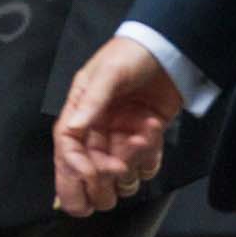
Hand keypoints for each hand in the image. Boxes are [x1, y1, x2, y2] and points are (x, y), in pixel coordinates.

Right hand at [52, 36, 183, 216]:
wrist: (168, 51)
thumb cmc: (130, 55)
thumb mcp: (108, 73)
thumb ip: (92, 101)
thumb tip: (72, 129)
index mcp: (80, 113)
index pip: (67, 149)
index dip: (74, 167)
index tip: (92, 175)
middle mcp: (97, 131)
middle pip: (88, 175)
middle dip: (99, 185)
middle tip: (116, 174)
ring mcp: (122, 139)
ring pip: (121, 177)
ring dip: (133, 161)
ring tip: (142, 136)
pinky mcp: (145, 142)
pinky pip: (145, 166)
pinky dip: (151, 154)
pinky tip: (154, 127)